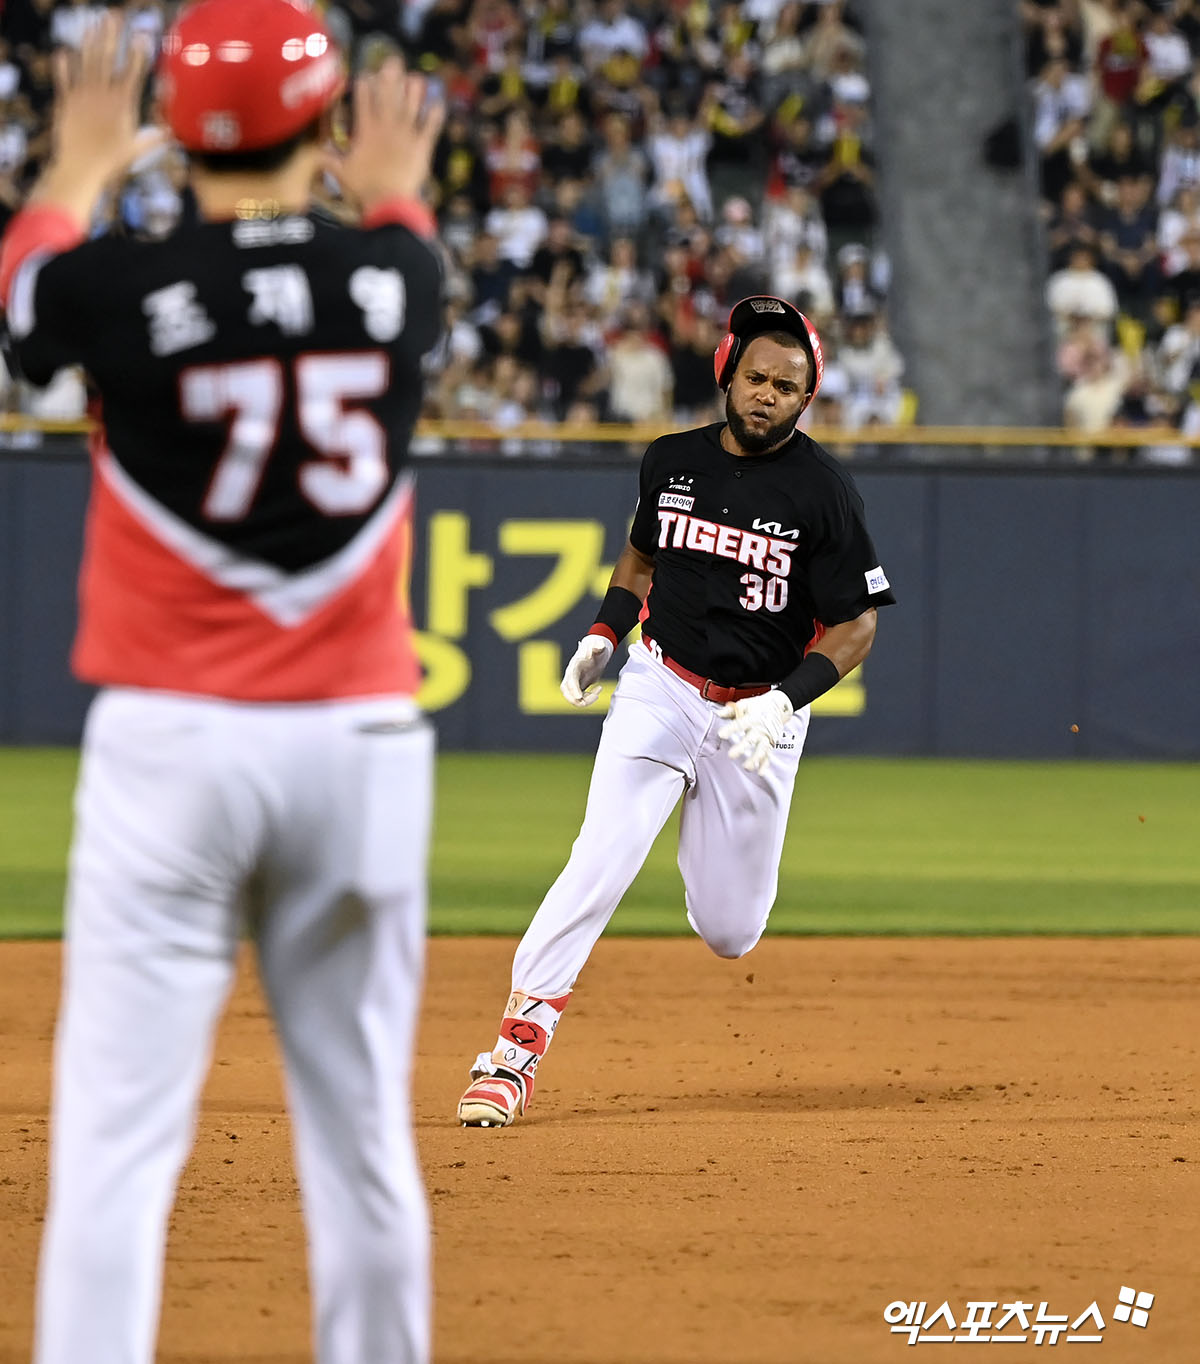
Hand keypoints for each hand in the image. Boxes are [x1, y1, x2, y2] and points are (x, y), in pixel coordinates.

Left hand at [33, 15, 160, 217]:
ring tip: (92, 24)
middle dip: (111, 34)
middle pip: (107, 57)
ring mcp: (82, 94)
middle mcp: (102, 93)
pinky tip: (63, 52)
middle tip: (113, 15)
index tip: (142, 34)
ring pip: (86, 61)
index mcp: (123, 103)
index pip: (133, 71)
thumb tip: (174, 134)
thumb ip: (155, 138)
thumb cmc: (112, 162)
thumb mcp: (137, 150)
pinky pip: (63, 78)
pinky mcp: (66, 101)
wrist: (81, 168)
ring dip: (89, 40)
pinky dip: (63, 65)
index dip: (138, 52)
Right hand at [325, 57, 444, 210]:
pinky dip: (436, 116)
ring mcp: (406, 136)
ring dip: (415, 91)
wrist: (388, 203)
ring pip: (411, 106)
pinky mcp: (422, 147)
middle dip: (390, 76)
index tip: (366, 75)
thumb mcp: (341, 173)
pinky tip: (439, 103)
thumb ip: (329, 159)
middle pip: (389, 95)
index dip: (365, 86)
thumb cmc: (363, 189)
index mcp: (366, 131)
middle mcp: (386, 127)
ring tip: (417, 77)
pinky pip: (431, 128)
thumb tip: (315, 153)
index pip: (364, 100)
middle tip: (394, 60)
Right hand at [560, 634, 613, 706]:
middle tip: (594, 697)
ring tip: (598, 692)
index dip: (573, 689)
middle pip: (566, 691)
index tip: (579, 697)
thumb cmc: (597, 648)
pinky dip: (588, 699)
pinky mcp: (579, 687)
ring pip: (572, 698)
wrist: (596, 651)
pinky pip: (579, 698)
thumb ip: (598, 646)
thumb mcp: (600, 646)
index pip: (570, 680)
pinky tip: (598, 689)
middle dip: (576, 700)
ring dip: (585, 701)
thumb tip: (599, 646)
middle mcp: (571, 675)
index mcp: (575, 666)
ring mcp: (574, 682)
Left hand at [717, 691, 794, 774]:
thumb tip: (718, 713)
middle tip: (731, 755)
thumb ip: (731, 710)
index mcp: (753, 718)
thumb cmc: (758, 706)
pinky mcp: (771, 743)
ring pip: (761, 750)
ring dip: (754, 759)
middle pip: (751, 739)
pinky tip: (760, 772)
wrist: (779, 706)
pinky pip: (769, 755)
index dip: (730, 729)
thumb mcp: (744, 704)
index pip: (740, 724)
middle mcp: (761, 728)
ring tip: (747, 767)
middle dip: (741, 747)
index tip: (721, 734)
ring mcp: (767, 737)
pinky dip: (765, 764)